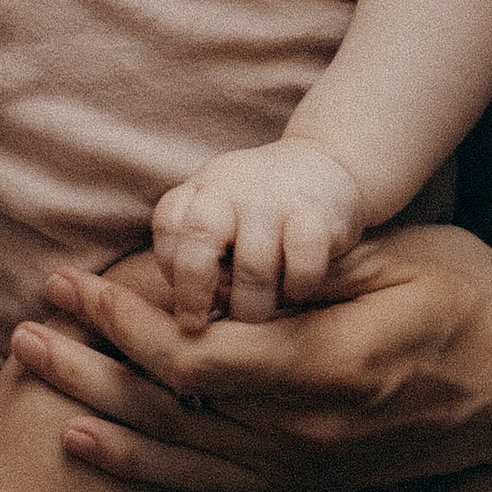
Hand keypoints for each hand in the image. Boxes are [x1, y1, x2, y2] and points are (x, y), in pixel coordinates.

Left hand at [7, 221, 491, 491]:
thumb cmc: (466, 300)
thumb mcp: (396, 261)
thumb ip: (312, 265)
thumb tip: (236, 252)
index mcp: (320, 372)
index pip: (195, 352)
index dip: (125, 319)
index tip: (71, 285)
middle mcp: (302, 438)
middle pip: (169, 404)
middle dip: (89, 363)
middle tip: (23, 326)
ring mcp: (301, 472)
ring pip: (177, 450)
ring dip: (99, 409)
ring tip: (30, 372)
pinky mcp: (304, 489)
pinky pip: (207, 482)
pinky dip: (141, 462)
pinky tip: (89, 441)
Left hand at [152, 139, 368, 331]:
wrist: (323, 166)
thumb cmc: (259, 210)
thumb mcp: (220, 216)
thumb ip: (195, 253)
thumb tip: (177, 312)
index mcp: (203, 189)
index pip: (169, 224)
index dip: (168, 266)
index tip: (181, 294)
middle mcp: (232, 187)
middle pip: (200, 238)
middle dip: (194, 291)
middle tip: (196, 325)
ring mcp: (274, 199)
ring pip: (253, 264)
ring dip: (252, 302)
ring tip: (256, 312)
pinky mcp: (316, 213)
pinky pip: (302, 262)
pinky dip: (298, 287)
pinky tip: (296, 291)